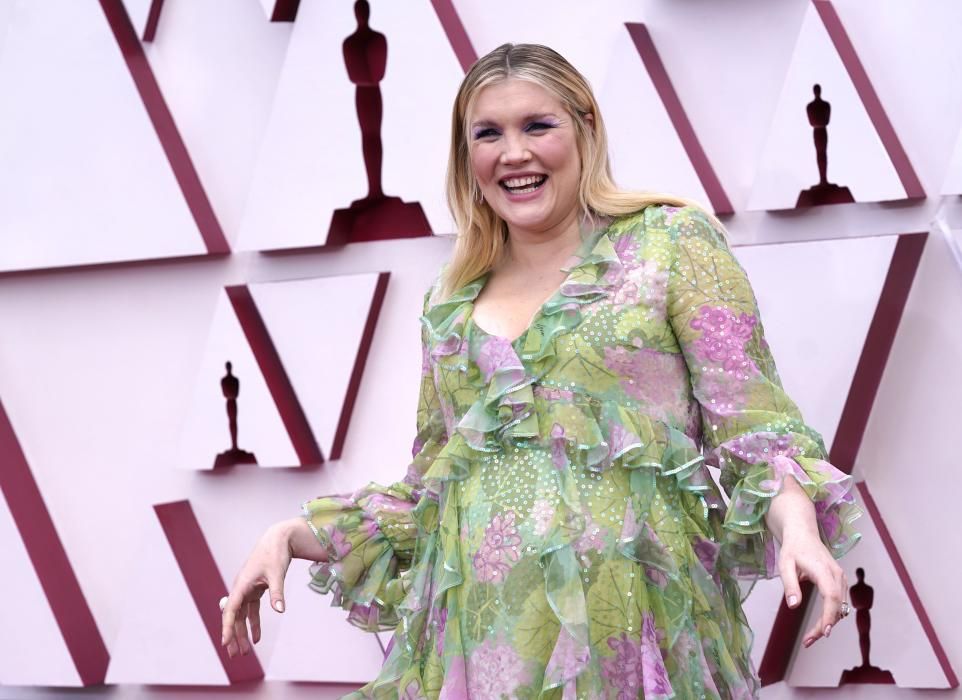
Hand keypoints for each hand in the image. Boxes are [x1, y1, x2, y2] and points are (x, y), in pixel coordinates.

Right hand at [220, 521, 294, 657]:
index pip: (231, 610)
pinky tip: (257, 637)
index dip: (227, 627)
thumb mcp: (276, 573)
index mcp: (241, 584)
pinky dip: (253, 623)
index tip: (225, 642)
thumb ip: (277, 592)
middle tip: (235, 655)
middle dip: (234, 636)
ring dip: (243, 633)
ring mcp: (247, 589)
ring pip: (242, 616)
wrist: (279, 539)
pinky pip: (251, 611)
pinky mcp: (255, 589)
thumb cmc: (275, 553)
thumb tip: (280, 610)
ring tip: (245, 652)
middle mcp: (241, 588)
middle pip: (234, 616)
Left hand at [777, 527, 848, 647]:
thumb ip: (789, 585)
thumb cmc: (793, 548)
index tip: (824, 631)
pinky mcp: (840, 582)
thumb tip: (793, 606)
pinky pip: (839, 603)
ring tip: (811, 637)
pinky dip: (831, 615)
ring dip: (828, 623)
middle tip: (809, 641)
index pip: (832, 596)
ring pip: (840, 607)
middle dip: (825, 625)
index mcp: (823, 570)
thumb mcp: (785, 565)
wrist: (803, 534)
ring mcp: (841, 579)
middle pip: (837, 606)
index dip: (830, 615)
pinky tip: (820, 624)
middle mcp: (837, 575)